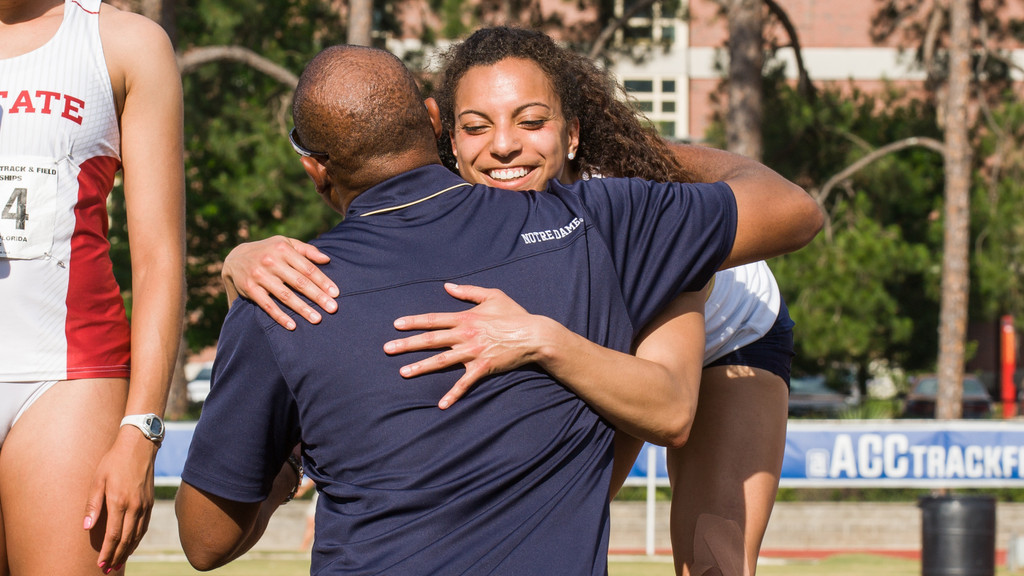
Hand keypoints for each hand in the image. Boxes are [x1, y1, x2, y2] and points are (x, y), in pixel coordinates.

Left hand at [83, 428, 158, 572]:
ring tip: (119, 561)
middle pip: (126, 539)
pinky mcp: (150, 501)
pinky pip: (144, 526)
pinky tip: (132, 544)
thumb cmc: (114, 461)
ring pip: (137, 535)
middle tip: (108, 569)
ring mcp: (145, 504)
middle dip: (117, 556)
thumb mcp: (97, 480)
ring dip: (128, 551)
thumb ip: (93, 504)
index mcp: (120, 501)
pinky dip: (138, 539)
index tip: (100, 564)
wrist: (139, 446)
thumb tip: (87, 527)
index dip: (107, 552)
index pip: (113, 535)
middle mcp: (135, 506)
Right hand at [222, 236, 338, 329]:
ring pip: (285, 295)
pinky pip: (267, 305)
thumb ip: (307, 250)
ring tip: (317, 319)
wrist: (235, 258)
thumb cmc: (269, 251)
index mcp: (283, 249)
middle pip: (299, 282)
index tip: (336, 293)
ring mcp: (259, 276)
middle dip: (317, 296)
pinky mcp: (250, 289)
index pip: (307, 268)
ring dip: (302, 308)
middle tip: (333, 308)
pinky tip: (292, 325)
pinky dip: (279, 316)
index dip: (323, 281)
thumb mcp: (286, 243)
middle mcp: (271, 261)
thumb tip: (327, 259)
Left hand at [384, 283, 553, 408]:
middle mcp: (465, 334)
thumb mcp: (493, 295)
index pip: (434, 319)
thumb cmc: (514, 315)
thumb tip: (448, 286)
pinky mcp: (482, 367)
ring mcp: (472, 352)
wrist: (534, 334)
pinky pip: (464, 383)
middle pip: (430, 339)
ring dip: (421, 367)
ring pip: (441, 360)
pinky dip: (453, 394)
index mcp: (465, 318)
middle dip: (407, 344)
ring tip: (403, 373)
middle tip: (387, 349)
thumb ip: (469, 291)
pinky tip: (441, 405)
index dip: (414, 322)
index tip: (396, 325)